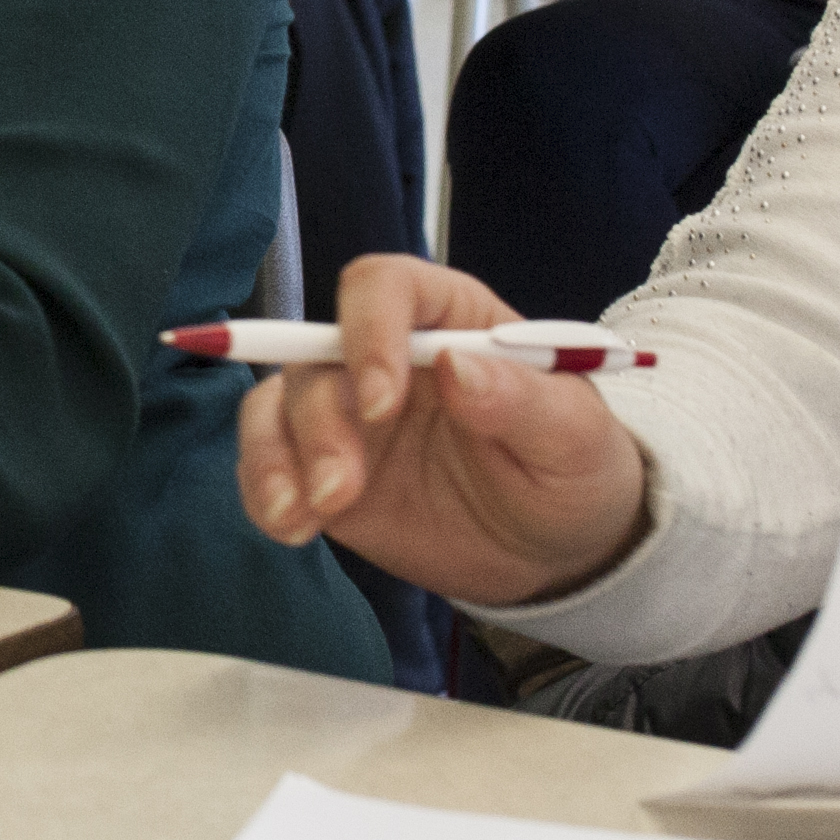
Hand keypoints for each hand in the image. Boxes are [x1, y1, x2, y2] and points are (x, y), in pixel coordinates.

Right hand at [239, 252, 656, 606]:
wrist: (557, 551)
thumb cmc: (576, 472)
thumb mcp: (576, 438)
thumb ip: (521, 400)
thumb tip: (456, 366)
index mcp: (450, 320)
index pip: (385, 288)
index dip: (368, 332)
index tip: (381, 404)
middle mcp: (385, 355)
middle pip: (316, 352)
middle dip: (318, 421)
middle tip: (341, 490)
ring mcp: (349, 413)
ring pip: (279, 404)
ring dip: (276, 456)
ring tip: (301, 516)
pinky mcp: (325, 468)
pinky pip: (269, 462)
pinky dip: (264, 489)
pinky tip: (290, 528)